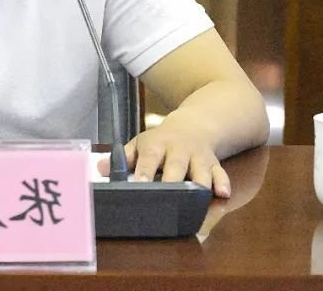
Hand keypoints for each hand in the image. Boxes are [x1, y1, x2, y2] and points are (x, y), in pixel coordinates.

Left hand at [97, 126, 230, 197]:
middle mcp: (179, 150)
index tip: (141, 184)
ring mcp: (198, 157)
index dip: (145, 171)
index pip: (149, 158)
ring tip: (197, 199)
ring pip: (201, 171)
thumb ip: (123, 158)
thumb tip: (100, 169)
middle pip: (177, 166)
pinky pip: (220, 172)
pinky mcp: (214, 164)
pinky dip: (222, 182)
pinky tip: (222, 193)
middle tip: (169, 197)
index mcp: (157, 145)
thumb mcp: (141, 144)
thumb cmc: (162, 141)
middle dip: (173, 181)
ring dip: (200, 184)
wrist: (195, 124)